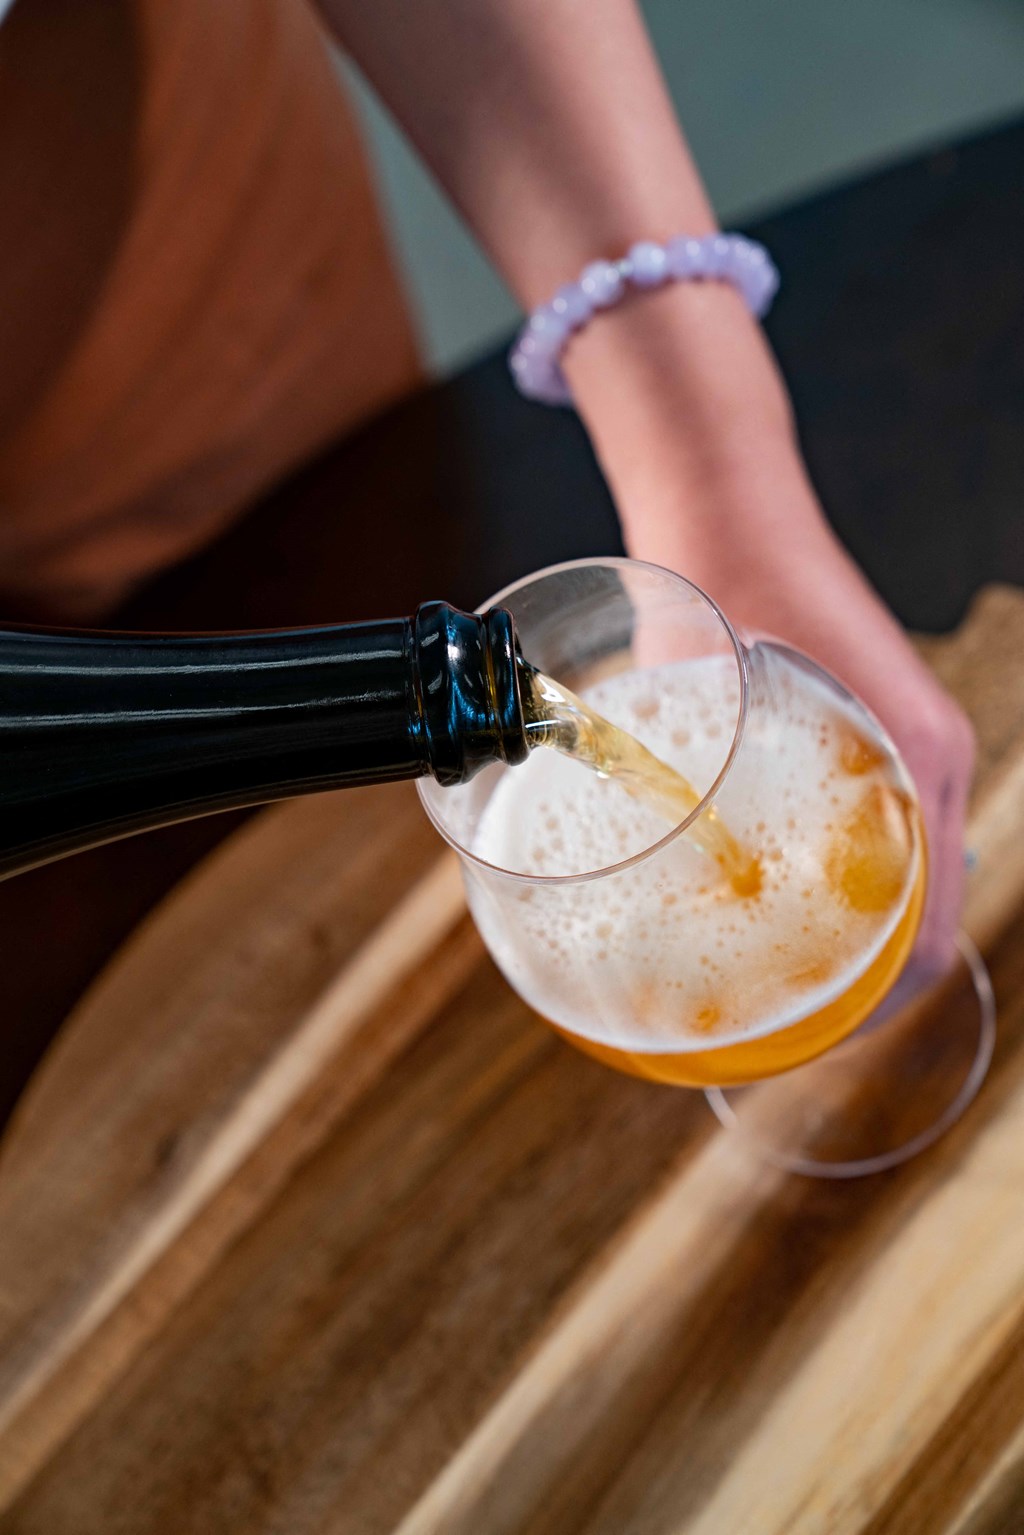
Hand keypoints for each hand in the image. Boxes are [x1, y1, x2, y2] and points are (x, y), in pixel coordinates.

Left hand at [621, 452, 973, 977]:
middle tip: (777, 1023)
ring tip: (773, 975)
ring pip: (901, 873)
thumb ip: (688, 791)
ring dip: (850, 932)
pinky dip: (843, 876)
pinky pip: (879, 826)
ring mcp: (904, 743)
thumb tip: (644, 891)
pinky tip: (775, 896)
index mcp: (919, 761)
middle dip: (857, 981)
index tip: (806, 1040)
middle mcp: (928, 759)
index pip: (924, 935)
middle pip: (919, 914)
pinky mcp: (872, 729)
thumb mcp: (696, 703)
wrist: (728, 506)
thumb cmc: (720, 587)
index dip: (874, 1007)